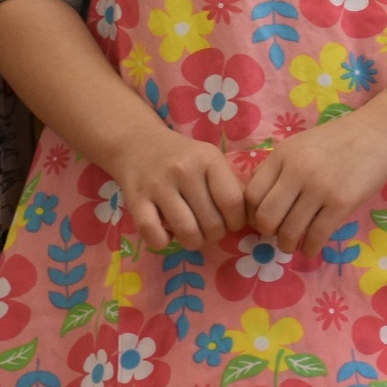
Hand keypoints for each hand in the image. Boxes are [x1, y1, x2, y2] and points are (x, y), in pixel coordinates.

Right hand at [90, 119, 246, 252]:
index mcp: (208, 159)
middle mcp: (184, 170)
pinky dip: (163, 242)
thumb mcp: (211, 160)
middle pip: (212, 222)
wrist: (138, 143)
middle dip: (215, 234)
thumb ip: (229, 184)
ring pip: (187, 232)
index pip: (233, 202)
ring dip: (194, 242)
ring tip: (193, 234)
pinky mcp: (135, 200)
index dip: (236, 221)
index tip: (231, 222)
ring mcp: (158, 185)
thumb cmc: (183, 157)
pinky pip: (154, 235)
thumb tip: (251, 216)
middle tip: (210, 229)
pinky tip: (167, 234)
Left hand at [245, 112, 386, 258]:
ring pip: (289, 231)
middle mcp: (297, 171)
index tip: (264, 219)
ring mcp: (320, 188)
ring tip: (294, 244)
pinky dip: (310, 248)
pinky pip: (316, 236)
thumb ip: (280, 168)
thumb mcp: (302, 144)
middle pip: (266, 217)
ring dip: (288, 244)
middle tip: (278, 233)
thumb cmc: (340, 139)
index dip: (253, 214)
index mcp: (283, 155)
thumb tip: (259, 202)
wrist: (380, 131)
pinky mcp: (342, 202)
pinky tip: (313, 246)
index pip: (251, 195)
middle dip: (269, 233)